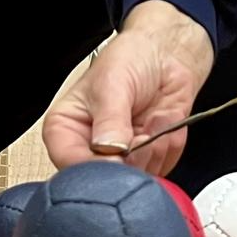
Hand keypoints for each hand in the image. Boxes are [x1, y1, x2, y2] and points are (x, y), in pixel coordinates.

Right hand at [43, 1, 212, 176]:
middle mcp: (90, 149)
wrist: (165, 55)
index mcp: (66, 130)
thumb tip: (109, 150)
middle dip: (133, 154)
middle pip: (107, 181)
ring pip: (139, 176)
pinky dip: (170, 143)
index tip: (119, 152)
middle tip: (142, 128)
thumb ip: (110, 119)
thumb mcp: (113, 83)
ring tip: (152, 117)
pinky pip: (163, 167)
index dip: (97, 166)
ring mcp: (121, 158)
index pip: (70, 165)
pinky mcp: (148, 160)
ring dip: (155, 146)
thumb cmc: (129, 60)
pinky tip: (162, 121)